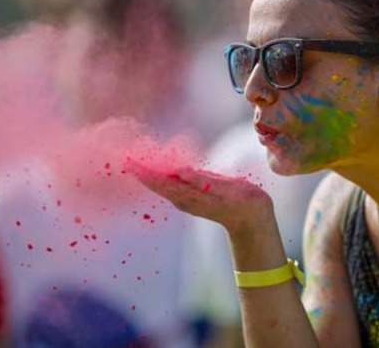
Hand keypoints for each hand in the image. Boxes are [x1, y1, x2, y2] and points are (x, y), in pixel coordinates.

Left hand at [125, 160, 273, 234]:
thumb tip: (179, 172)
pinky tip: (162, 171)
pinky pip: (173, 187)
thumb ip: (202, 180)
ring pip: (163, 186)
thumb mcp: (225, 188)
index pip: (160, 181)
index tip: (128, 162)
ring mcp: (188, 200)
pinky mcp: (194, 199)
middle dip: (142, 172)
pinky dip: (163, 178)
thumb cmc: (242, 202)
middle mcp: (184, 199)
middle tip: (126, 160)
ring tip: (137, 165)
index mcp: (189, 195)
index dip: (144, 172)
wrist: (252, 219)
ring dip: (151, 175)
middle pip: (157, 184)